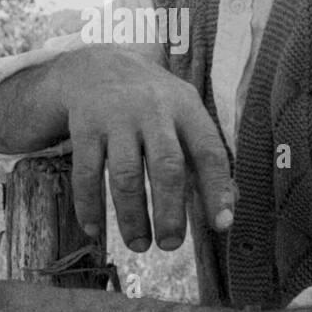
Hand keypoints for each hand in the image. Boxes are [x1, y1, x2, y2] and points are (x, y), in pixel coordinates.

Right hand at [55, 45, 236, 252]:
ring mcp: (116, 117)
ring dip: (132, 216)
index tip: (221, 225)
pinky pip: (85, 173)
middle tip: (170, 245)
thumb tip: (227, 212)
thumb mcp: (185, 115)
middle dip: (170, 210)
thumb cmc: (153, 103)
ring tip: (139, 244)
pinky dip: (89, 206)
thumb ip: (204, 158)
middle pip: (166, 165)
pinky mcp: (84, 126)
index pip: (208, 150)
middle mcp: (153, 110)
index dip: (217, 189)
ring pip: (125, 174)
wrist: (98, 65)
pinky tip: (94, 229)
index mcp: (186, 108)